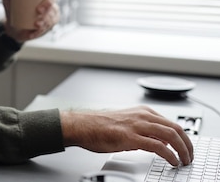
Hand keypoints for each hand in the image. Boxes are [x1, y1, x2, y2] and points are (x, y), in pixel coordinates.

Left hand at [1, 0, 59, 42]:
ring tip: (36, 24)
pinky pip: (50, 24)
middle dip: (48, 3)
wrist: (14, 28)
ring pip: (53, 12)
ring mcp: (52, 9)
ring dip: (46, 19)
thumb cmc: (13, 10)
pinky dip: (41, 29)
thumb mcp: (8, 3)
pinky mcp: (52, 21)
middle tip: (38, 11)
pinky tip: (34, 32)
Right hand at [60, 106, 193, 166]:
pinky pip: (158, 146)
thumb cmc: (99, 125)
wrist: (82, 125)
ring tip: (184, 160)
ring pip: (171, 135)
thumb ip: (144, 129)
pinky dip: (170, 155)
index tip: (186, 148)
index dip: (183, 138)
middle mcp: (142, 115)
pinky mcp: (130, 137)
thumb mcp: (127, 123)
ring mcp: (137, 125)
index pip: (172, 123)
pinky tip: (172, 161)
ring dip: (183, 150)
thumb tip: (160, 141)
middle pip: (176, 128)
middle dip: (188, 144)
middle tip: (190, 156)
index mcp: (142, 111)